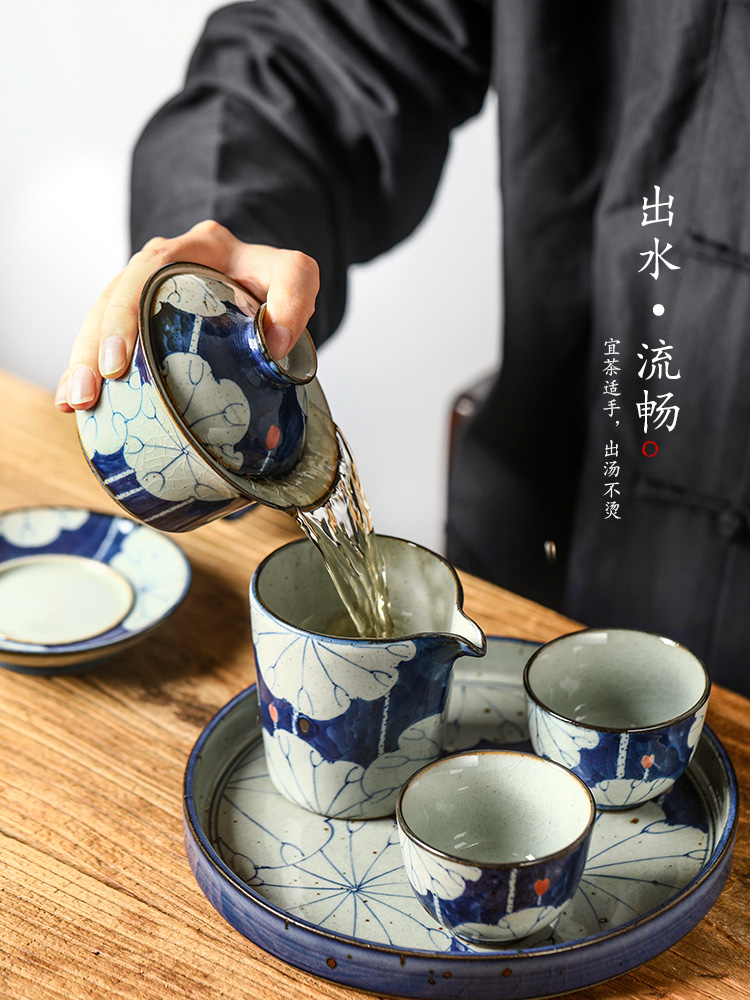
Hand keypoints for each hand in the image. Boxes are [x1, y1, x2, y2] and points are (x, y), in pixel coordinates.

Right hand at [55, 220, 319, 410]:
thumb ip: (295, 294)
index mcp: (198, 247)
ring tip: (74, 403)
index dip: (128, 312)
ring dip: (82, 362)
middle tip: (90, 392)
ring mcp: (147, 291)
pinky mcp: (142, 319)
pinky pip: (106, 339)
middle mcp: (164, 263)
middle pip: (114, 298)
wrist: (270, 287)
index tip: (120, 360)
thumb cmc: (278, 282)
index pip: (151, 267)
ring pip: (101, 319)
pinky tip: (73, 403)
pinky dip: (89, 369)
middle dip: (93, 347)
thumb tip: (274, 342)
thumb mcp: (297, 276)